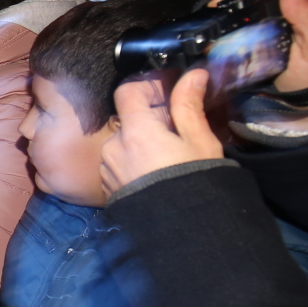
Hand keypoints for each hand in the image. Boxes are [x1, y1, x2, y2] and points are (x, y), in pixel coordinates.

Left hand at [100, 70, 221, 196]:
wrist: (183, 232)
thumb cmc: (194, 182)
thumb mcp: (199, 141)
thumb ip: (189, 105)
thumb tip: (192, 74)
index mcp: (136, 131)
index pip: (127, 91)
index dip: (147, 86)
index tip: (167, 91)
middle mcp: (114, 147)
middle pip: (128, 119)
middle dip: (150, 120)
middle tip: (178, 131)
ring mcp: (108, 169)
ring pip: (123, 142)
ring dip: (141, 142)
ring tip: (169, 157)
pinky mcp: (108, 187)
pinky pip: (118, 164)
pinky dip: (134, 161)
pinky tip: (156, 174)